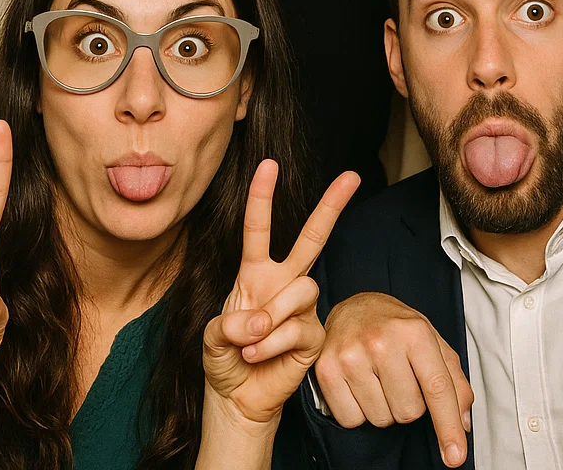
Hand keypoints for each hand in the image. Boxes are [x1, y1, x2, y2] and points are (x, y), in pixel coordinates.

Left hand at [203, 161, 359, 425]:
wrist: (238, 398)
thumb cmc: (225, 359)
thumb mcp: (211, 338)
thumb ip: (227, 326)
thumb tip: (257, 320)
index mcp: (255, 273)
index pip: (259, 228)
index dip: (262, 196)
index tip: (269, 165)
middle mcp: (283, 282)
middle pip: (313, 238)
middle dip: (331, 206)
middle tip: (351, 176)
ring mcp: (302, 308)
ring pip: (301, 289)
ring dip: (270, 317)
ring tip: (250, 342)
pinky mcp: (314, 334)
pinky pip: (299, 327)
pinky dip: (271, 344)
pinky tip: (258, 355)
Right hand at [314, 292, 473, 468]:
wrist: (354, 307)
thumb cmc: (395, 326)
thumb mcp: (431, 339)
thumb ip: (453, 378)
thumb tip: (462, 423)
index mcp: (414, 331)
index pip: (437, 387)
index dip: (448, 426)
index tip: (455, 455)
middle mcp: (381, 340)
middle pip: (409, 411)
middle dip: (409, 403)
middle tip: (399, 376)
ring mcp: (351, 355)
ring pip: (381, 419)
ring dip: (384, 407)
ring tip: (378, 377)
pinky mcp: (327, 370)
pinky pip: (352, 420)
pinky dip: (358, 411)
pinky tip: (359, 384)